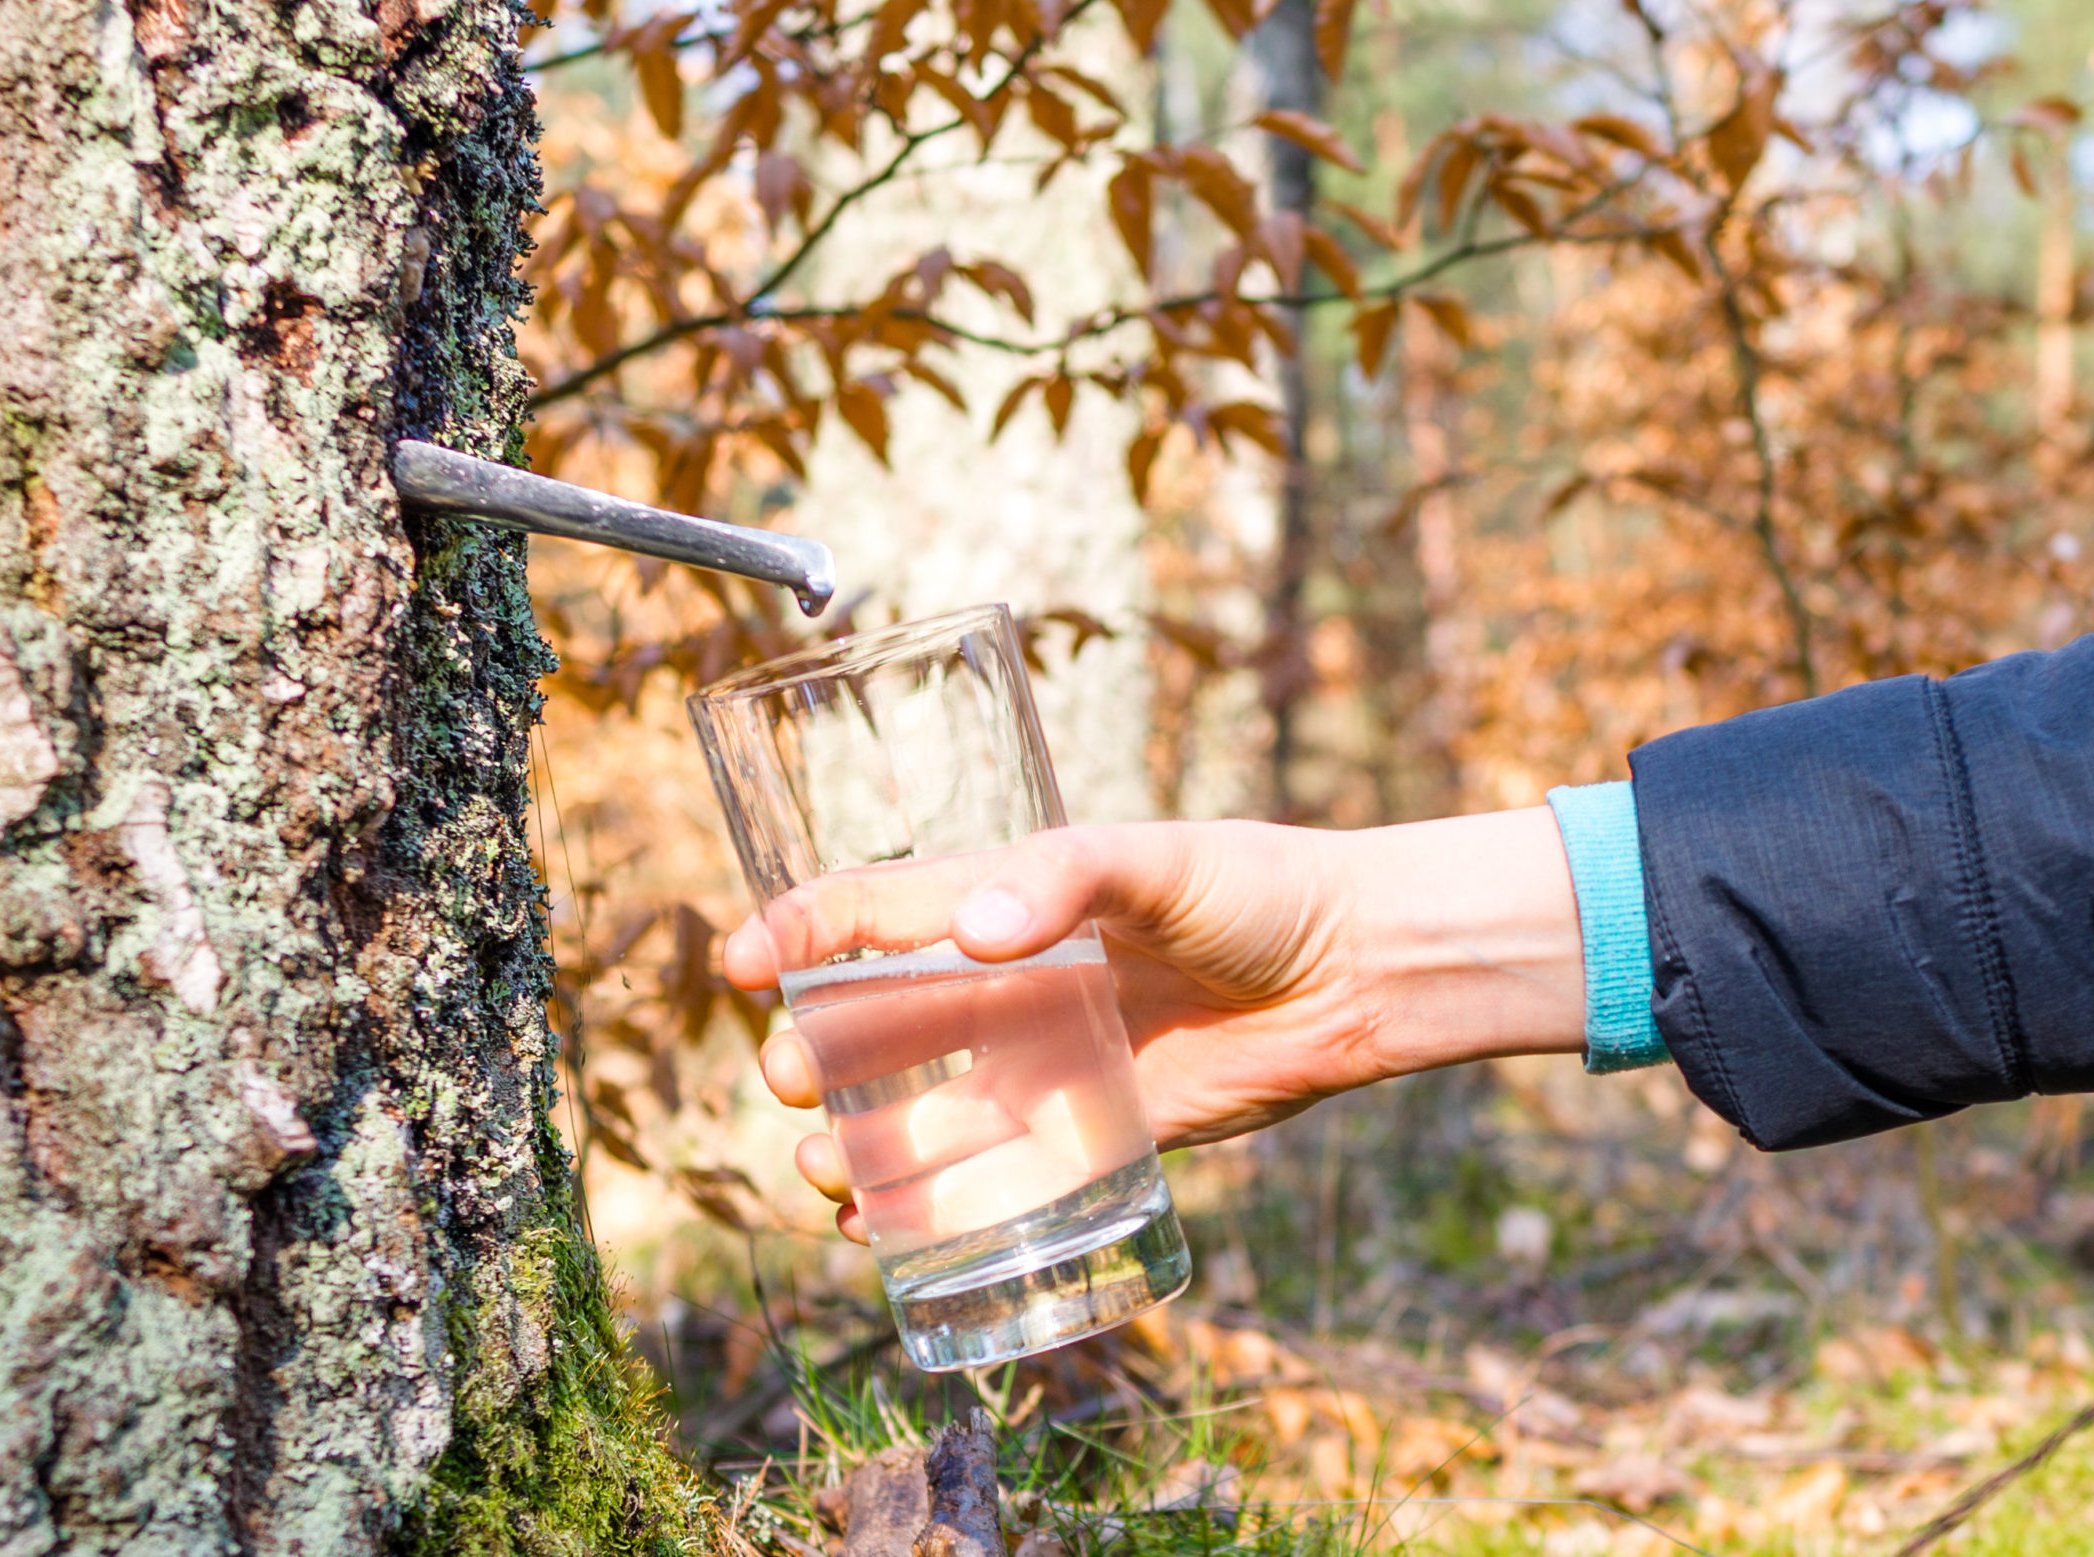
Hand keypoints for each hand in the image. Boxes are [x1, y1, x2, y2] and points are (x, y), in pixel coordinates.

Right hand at [722, 809, 1586, 1242]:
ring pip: (923, 1114)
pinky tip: (889, 1233)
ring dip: (860, 1145)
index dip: (798, 932)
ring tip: (821, 1177)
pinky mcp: (1097, 1135)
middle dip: (815, 1056)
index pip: (876, 912)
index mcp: (1010, 902)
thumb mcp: (1160, 859)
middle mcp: (1011, 986)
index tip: (737, 963)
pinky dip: (937, 1209)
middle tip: (788, 1084)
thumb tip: (980, 928)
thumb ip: (1069, 879)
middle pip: (879, 1026)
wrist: (1356, 974)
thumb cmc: (1256, 890)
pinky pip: (999, 1179)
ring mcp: (1049, 1065)